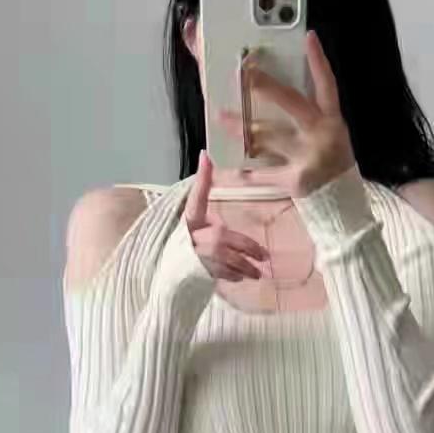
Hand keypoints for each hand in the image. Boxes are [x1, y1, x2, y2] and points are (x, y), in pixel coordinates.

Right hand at [185, 151, 268, 281]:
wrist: (168, 275)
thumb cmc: (186, 247)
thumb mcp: (196, 229)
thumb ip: (211, 222)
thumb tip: (228, 220)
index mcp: (190, 220)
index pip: (196, 195)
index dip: (201, 177)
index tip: (206, 155)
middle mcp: (192, 235)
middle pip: (222, 236)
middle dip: (247, 247)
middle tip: (265, 256)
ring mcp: (195, 255)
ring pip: (226, 259)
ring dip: (246, 267)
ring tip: (259, 273)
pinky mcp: (198, 272)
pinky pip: (222, 273)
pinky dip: (234, 276)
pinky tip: (241, 277)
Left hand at [215, 30, 356, 197]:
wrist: (341, 201)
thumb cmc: (330, 161)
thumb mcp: (331, 133)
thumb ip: (311, 114)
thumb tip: (277, 91)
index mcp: (332, 120)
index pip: (327, 84)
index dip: (318, 60)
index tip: (308, 37)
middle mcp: (320, 135)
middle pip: (291, 103)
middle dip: (265, 86)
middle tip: (244, 74)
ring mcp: (307, 157)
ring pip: (269, 136)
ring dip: (243, 128)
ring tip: (222, 118)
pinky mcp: (294, 179)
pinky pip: (265, 172)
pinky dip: (248, 170)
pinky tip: (234, 167)